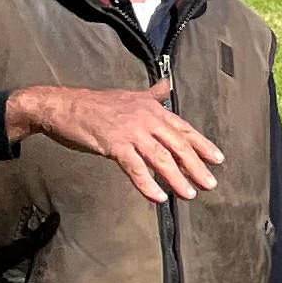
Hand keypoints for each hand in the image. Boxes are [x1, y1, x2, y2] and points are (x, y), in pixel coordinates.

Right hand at [8, 80, 222, 206]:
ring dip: (177, 178)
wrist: (62, 106)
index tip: (218, 160)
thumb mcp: (129, 96)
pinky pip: (134, 167)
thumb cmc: (95, 104)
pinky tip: (158, 196)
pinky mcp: (113, 144)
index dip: (202, 145)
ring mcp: (130, 131)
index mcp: (152, 109)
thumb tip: (166, 86)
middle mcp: (146, 119)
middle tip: (210, 184)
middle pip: (177, 145)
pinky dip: (147, 183)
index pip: (184, 129)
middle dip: (196, 166)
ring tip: (189, 194)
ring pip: (160, 157)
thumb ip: (151, 95)